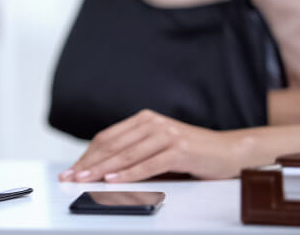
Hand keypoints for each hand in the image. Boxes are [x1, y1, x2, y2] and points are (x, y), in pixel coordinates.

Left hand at [58, 110, 250, 182]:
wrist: (228, 150)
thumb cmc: (191, 152)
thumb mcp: (158, 146)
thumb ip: (135, 151)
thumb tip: (102, 168)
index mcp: (144, 119)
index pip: (107, 137)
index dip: (88, 154)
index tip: (72, 168)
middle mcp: (153, 123)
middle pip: (112, 145)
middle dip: (89, 163)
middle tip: (71, 176)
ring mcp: (166, 135)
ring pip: (126, 154)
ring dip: (103, 169)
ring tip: (86, 179)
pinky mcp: (179, 150)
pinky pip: (148, 164)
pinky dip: (129, 173)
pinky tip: (114, 180)